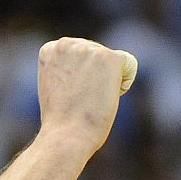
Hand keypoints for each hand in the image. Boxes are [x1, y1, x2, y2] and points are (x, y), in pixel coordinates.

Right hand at [37, 38, 136, 152]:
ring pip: (113, 60)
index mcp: (50, 49)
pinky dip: (123, 84)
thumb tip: (90, 65)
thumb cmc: (61, 120)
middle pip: (97, 55)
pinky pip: (130, 65)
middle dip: (94, 77)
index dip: (79, 77)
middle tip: (79, 99)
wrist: (66, 136)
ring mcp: (88, 48)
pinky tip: (106, 96)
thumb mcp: (56, 85)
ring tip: (90, 98)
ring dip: (107, 81)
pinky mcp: (109, 57)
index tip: (68, 94)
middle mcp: (66, 43)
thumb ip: (69, 68)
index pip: (80, 54)